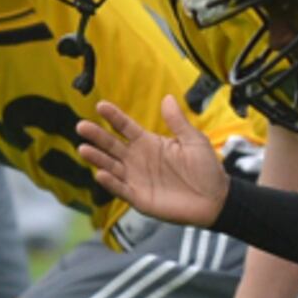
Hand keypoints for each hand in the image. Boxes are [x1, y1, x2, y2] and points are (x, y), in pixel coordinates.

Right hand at [75, 95, 231, 228]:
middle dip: (97, 136)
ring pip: (111, 166)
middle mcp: (138, 159)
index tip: (100, 105)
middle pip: (112, 145)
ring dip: (97, 158)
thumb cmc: (206, 169)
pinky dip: (111, 183)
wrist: (215, 199)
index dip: (113, 117)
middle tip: (82, 126)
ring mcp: (136, 179)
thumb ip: (178, 121)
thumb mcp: (193, 140)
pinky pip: (121, 189)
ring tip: (83, 149)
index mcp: (149, 143)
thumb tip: (167, 98)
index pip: (125, 127)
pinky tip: (101, 174)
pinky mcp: (139, 198)